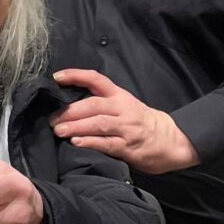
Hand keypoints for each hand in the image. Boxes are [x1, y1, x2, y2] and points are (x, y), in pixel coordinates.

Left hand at [50, 69, 198, 174]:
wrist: (171, 140)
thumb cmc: (142, 122)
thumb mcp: (124, 105)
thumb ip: (102, 104)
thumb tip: (68, 108)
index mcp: (119, 96)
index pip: (96, 80)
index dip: (76, 76)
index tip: (57, 77)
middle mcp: (122, 109)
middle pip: (93, 104)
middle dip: (70, 111)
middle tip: (52, 119)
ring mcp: (126, 128)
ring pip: (98, 123)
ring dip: (76, 126)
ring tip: (58, 130)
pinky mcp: (129, 147)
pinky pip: (107, 143)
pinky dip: (90, 142)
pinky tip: (76, 143)